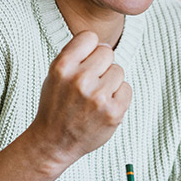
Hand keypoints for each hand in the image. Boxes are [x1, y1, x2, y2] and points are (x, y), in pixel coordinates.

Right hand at [26, 31, 131, 172]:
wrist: (54, 142)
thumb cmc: (56, 105)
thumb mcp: (55, 74)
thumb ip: (76, 55)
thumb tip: (104, 45)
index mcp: (62, 67)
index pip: (90, 37)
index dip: (89, 49)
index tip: (84, 63)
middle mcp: (80, 80)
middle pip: (107, 52)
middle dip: (101, 66)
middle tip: (89, 84)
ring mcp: (98, 97)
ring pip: (118, 70)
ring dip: (110, 82)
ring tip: (94, 97)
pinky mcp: (113, 112)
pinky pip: (127, 89)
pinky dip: (118, 97)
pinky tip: (103, 106)